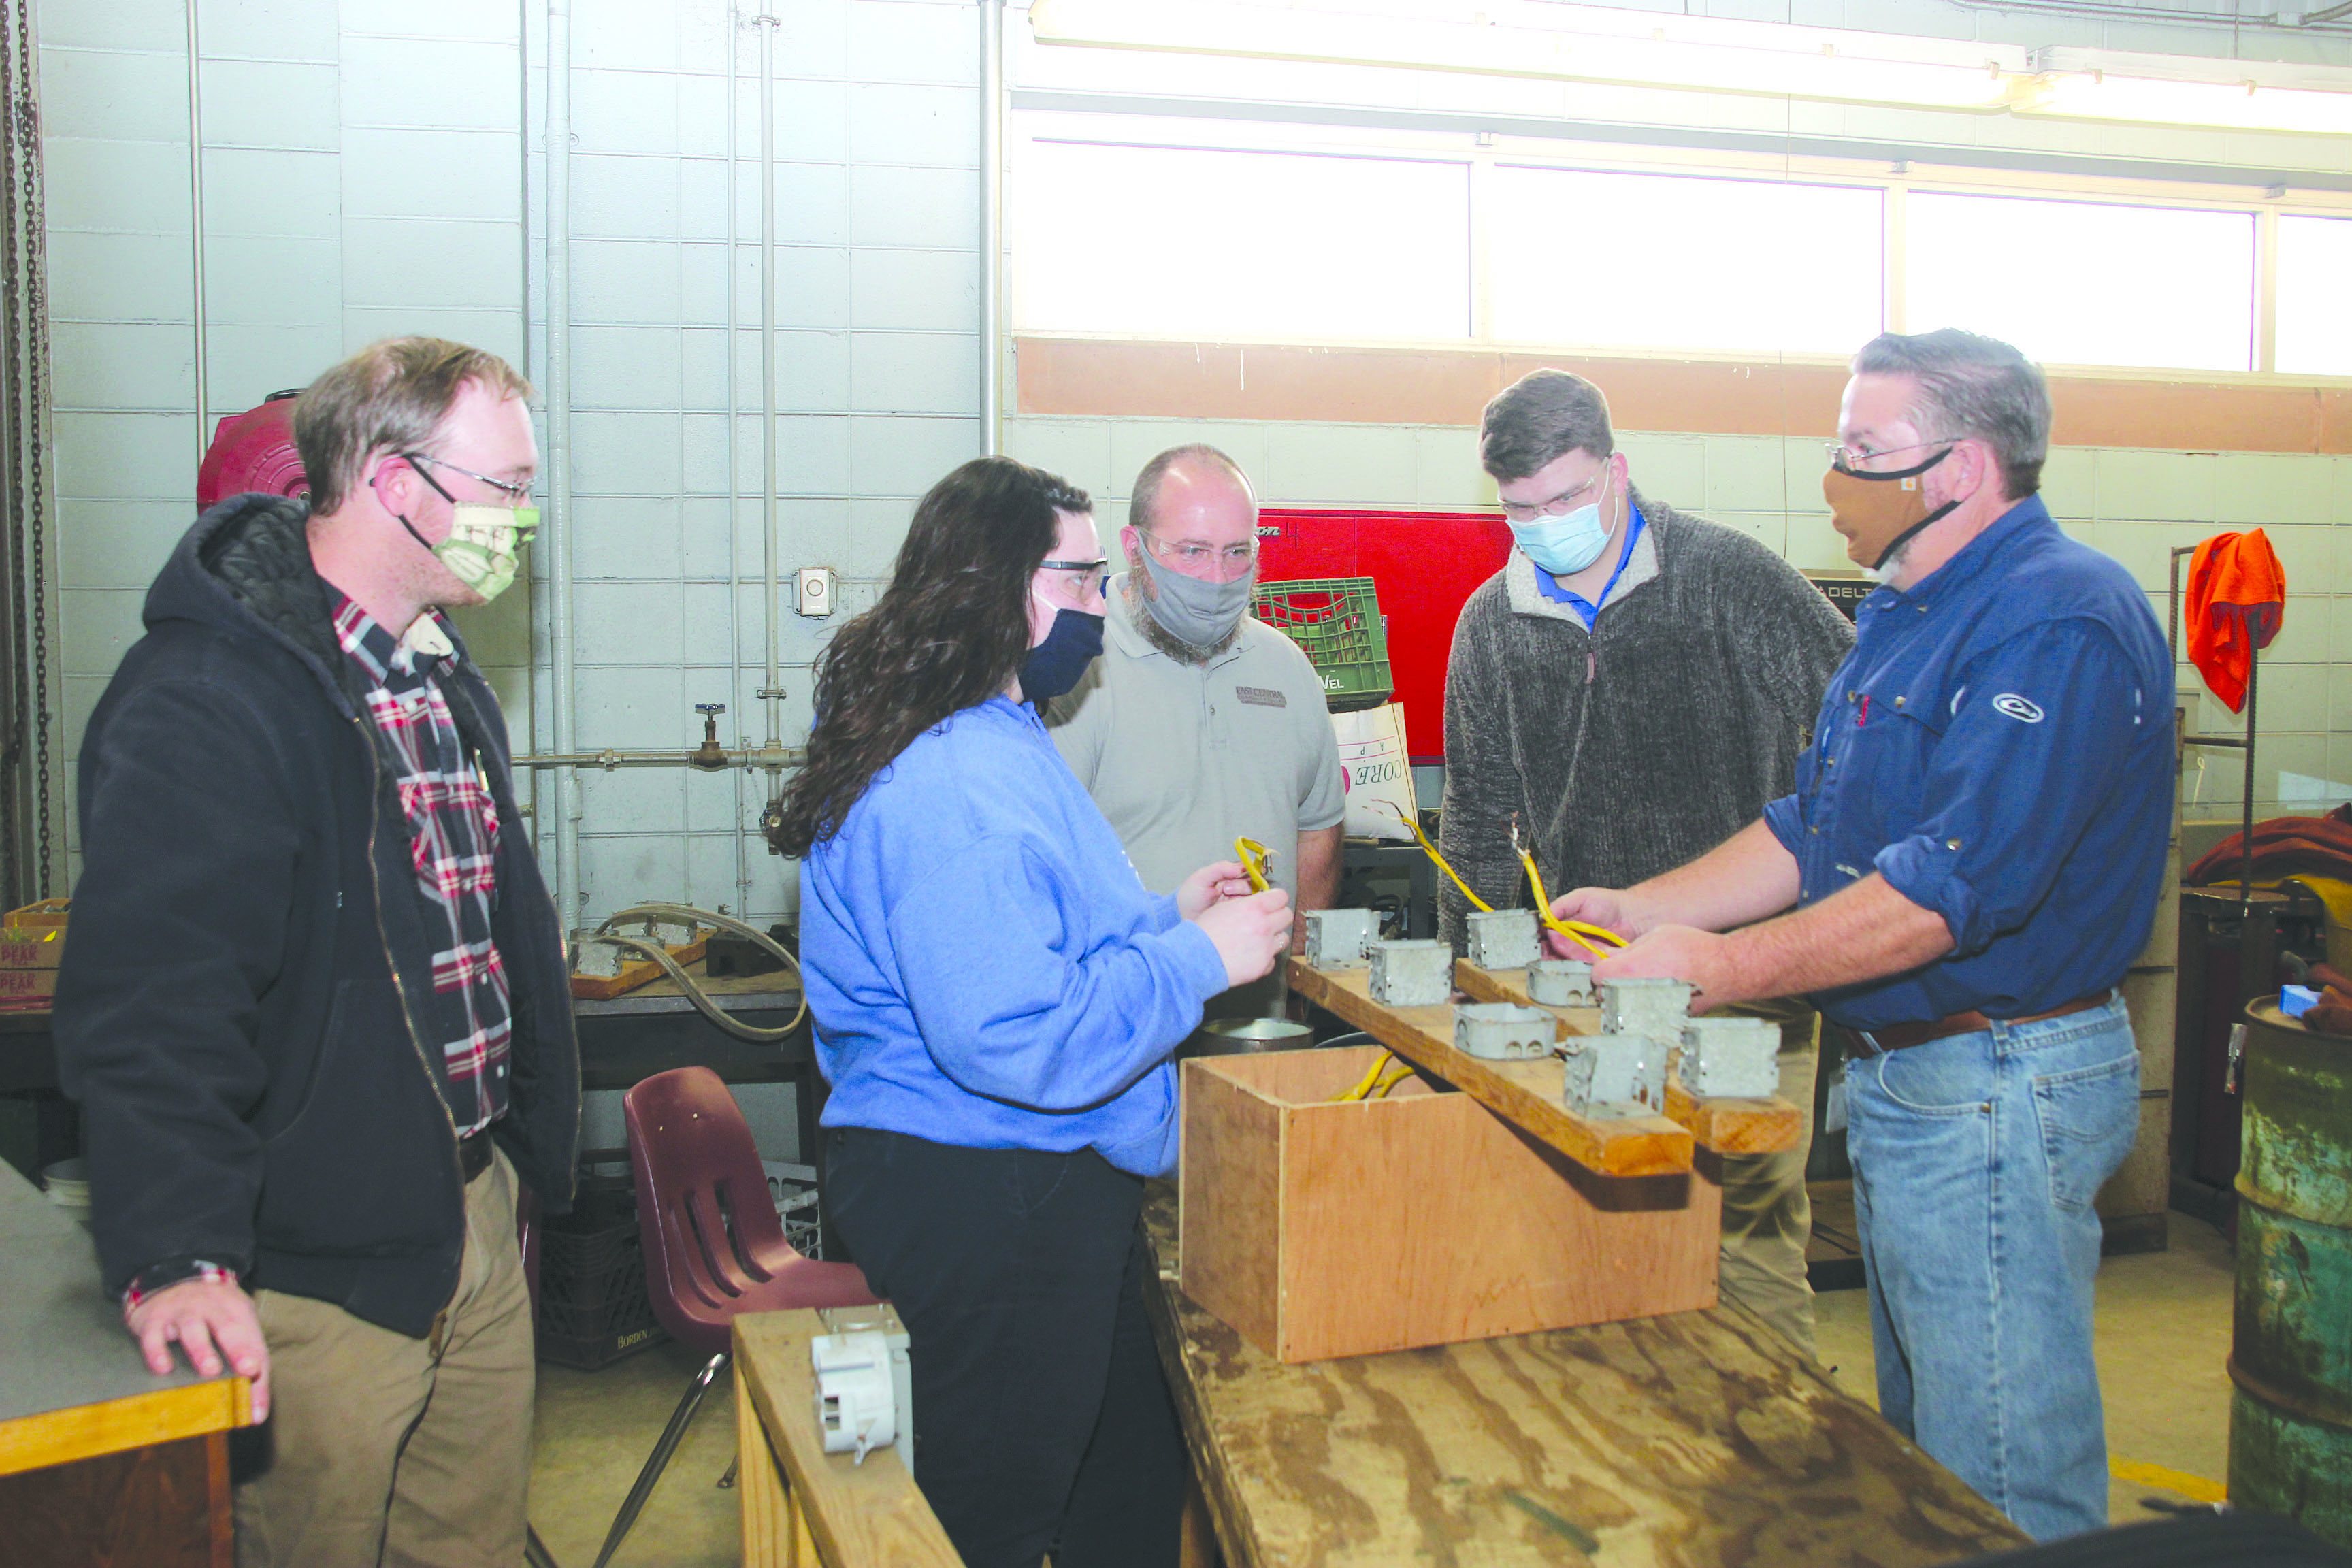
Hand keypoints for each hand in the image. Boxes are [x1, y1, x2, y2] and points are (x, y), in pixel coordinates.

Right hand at [126, 1277, 270, 1420]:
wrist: (172, 1275)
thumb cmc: (210, 1314)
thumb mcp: (234, 1328)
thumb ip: (247, 1370)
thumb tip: (255, 1417)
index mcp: (237, 1311)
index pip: (253, 1337)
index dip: (259, 1358)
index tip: (261, 1381)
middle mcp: (212, 1308)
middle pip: (229, 1327)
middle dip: (240, 1349)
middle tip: (248, 1370)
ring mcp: (182, 1311)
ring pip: (194, 1328)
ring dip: (203, 1349)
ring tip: (210, 1370)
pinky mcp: (154, 1319)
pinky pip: (155, 1335)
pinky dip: (158, 1351)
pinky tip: (163, 1368)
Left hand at [1177, 859, 1254, 921]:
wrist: (1184, 917)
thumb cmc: (1191, 897)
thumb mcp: (1201, 877)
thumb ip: (1220, 868)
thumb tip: (1239, 867)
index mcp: (1229, 874)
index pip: (1247, 868)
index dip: (1251, 869)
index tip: (1244, 873)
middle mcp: (1237, 886)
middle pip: (1253, 882)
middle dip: (1241, 884)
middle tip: (1226, 889)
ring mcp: (1239, 900)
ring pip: (1253, 895)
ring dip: (1241, 895)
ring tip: (1225, 897)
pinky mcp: (1240, 914)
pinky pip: (1250, 909)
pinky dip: (1243, 907)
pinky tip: (1230, 907)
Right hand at [1193, 888, 1292, 988]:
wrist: (1195, 959)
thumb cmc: (1203, 933)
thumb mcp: (1223, 908)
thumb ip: (1244, 904)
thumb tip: (1257, 903)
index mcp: (1253, 908)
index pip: (1281, 897)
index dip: (1276, 899)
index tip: (1273, 902)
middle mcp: (1263, 926)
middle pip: (1287, 916)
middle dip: (1278, 916)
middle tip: (1268, 920)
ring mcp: (1265, 948)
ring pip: (1283, 938)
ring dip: (1274, 938)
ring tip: (1259, 940)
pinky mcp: (1263, 966)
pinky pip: (1272, 959)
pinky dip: (1264, 958)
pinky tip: (1251, 956)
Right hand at [1546, 886, 1665, 955]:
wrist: (1632, 916)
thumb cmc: (1609, 904)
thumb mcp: (1580, 898)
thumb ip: (1561, 905)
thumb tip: (1544, 916)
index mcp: (1562, 925)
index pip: (1544, 934)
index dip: (1538, 937)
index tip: (1535, 938)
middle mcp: (1569, 940)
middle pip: (1549, 950)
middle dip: (1543, 950)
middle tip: (1542, 948)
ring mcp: (1579, 953)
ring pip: (1561, 960)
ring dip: (1556, 958)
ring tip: (1555, 952)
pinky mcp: (1591, 963)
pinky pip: (1578, 966)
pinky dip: (1572, 964)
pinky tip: (1570, 959)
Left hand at [1593, 925, 1740, 1012]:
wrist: (1726, 970)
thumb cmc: (1694, 949)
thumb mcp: (1656, 935)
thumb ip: (1628, 949)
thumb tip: (1610, 956)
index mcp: (1629, 970)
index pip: (1596, 974)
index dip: (1602, 967)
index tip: (1610, 963)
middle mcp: (1635, 994)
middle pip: (1606, 995)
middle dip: (1611, 984)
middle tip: (1627, 974)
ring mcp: (1649, 1011)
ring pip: (1623, 1008)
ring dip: (1626, 998)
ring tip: (1645, 984)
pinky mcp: (1663, 1021)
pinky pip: (1643, 1016)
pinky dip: (1645, 1008)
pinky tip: (1659, 995)